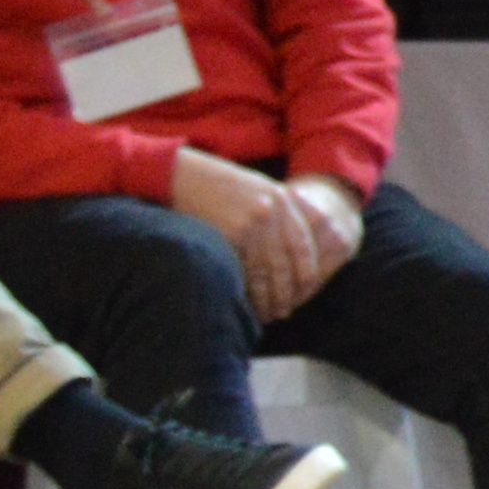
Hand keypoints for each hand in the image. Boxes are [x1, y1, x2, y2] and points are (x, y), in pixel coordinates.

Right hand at [167, 154, 352, 320]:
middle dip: (286, 292)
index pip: (304, 246)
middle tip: (284, 311)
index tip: (304, 292)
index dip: (306, 273)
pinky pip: (242, 270)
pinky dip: (245, 290)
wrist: (181, 175)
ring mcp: (250, 224)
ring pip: (264, 271)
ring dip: (266, 297)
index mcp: (284, 201)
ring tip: (267, 314)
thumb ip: (280, 215)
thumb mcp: (258, 190)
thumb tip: (294, 252)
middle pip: (285, 263)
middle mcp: (272, 213)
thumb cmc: (219, 185)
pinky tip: (245, 303)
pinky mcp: (228, 235)